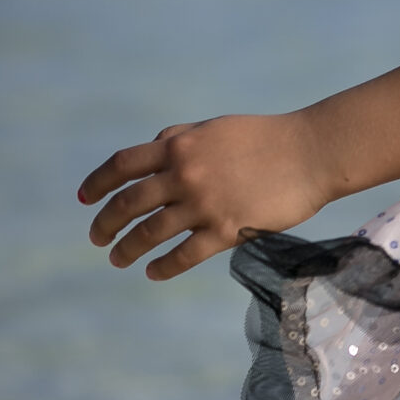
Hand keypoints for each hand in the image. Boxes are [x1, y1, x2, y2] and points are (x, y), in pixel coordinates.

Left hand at [79, 111, 336, 280]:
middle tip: (97, 237)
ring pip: (149, 233)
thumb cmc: (268, 138)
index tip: (85, 200)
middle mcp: (185, 174)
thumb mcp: (216, 128)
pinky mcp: (228, 229)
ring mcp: (205, 203)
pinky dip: (162, 267)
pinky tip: (153, 272)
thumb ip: (181, 138)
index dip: (97, 184)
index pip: (121, 166)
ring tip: (119, 258)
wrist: (314, 152)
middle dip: (105, 224)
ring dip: (127, 249)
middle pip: (128, 204)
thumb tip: (152, 149)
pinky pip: (184, 255)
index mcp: (179, 146)